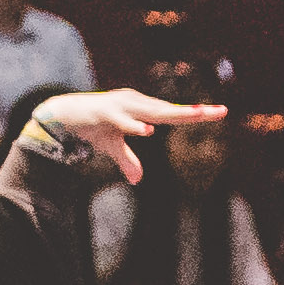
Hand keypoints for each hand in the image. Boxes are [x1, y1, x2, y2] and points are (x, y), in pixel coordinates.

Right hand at [25, 86, 221, 181]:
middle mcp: (135, 104)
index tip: (221, 111)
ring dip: (172, 114)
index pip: (174, 113)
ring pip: (151, 112)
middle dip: (194, 112)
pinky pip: (122, 121)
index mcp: (142, 110)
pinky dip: (134, 125)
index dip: (196, 113)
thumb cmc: (93, 127)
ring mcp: (121, 107)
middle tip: (219, 111)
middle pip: (170, 110)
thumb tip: (138, 180)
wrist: (62, 114)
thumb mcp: (112, 147)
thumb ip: (127, 161)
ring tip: (196, 115)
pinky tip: (147, 130)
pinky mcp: (104, 113)